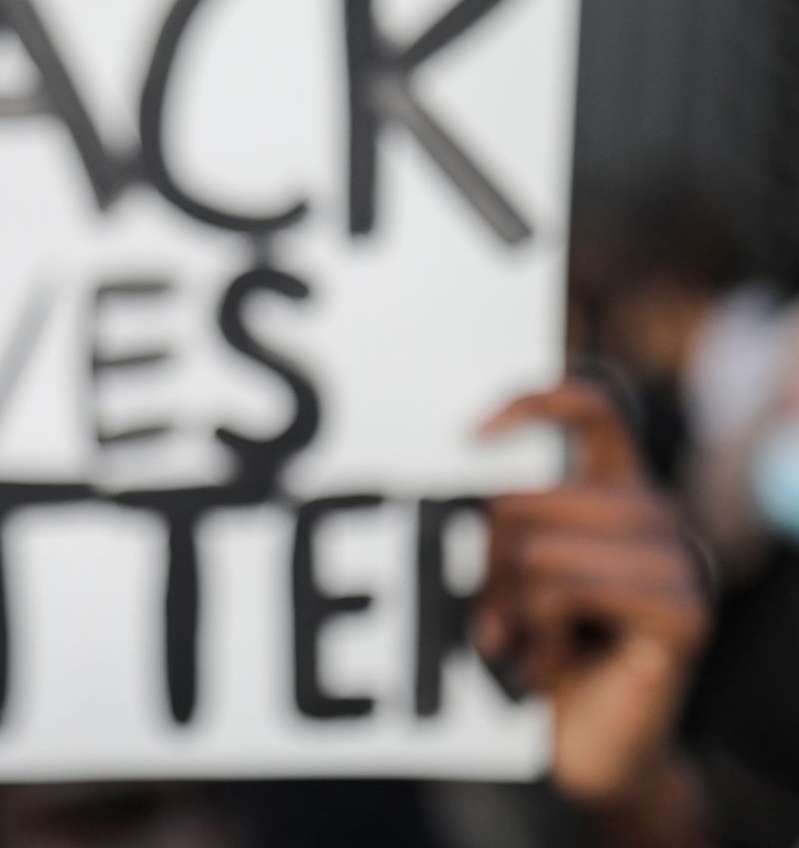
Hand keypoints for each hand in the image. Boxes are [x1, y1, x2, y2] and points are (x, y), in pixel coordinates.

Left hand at [476, 382, 710, 806]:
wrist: (586, 746)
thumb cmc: (537, 652)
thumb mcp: (510, 575)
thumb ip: (503, 523)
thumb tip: (461, 480)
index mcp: (616, 489)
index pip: (595, 403)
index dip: (533, 400)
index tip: (469, 436)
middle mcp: (656, 513)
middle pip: (527, 498)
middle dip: (485, 563)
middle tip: (490, 617)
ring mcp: (680, 560)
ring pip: (540, 548)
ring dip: (510, 607)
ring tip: (524, 643)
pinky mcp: (685, 612)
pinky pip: (569, 589)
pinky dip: (540, 634)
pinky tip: (551, 664)